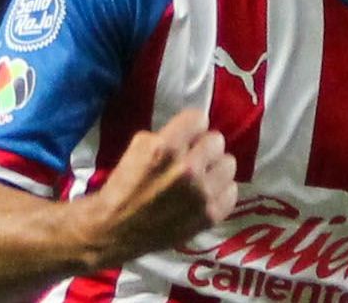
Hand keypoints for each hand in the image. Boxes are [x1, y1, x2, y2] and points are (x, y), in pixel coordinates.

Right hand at [75, 109, 236, 265]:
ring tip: (201, 175)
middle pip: (217, 141)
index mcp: (165, 148)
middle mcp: (187, 169)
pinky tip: (205, 194)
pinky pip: (231, 191)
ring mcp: (202, 194)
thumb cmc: (123, 186)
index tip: (187, 134)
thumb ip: (165, 136)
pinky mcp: (211, 215)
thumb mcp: (135, 148)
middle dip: (204, 146)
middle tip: (193, 156)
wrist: (116, 228)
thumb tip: (189, 132)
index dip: (191, 126)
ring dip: (215, 167)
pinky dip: (220, 190)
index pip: (199, 119)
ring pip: (229, 164)